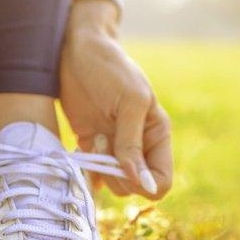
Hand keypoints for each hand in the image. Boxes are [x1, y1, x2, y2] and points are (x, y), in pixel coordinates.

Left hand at [60, 0, 172, 198]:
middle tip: (104, 142)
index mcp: (157, 134)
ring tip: (94, 138)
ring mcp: (115, 148)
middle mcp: (139, 146)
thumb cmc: (110, 68)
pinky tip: (81, 151)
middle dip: (118, 173)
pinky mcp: (92, 145)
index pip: (162, 181)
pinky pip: (94, 175)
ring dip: (101, 168)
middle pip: (136, 188)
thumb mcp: (128, 102)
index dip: (144, 183)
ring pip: (114, 185)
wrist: (77, 51)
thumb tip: (143, 184)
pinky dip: (87, 172)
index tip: (124, 164)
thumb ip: (132, 144)